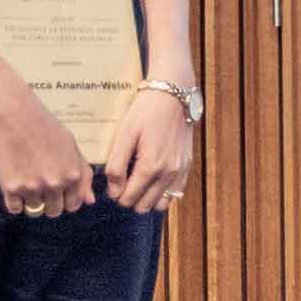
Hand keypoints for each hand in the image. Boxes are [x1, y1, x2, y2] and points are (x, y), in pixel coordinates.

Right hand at [0, 91, 95, 218]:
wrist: (14, 115)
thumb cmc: (45, 127)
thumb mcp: (72, 146)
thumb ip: (83, 174)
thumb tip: (90, 200)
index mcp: (72, 175)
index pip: (74, 204)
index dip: (67, 199)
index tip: (60, 192)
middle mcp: (54, 184)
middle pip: (54, 211)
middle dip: (50, 201)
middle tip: (42, 184)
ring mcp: (32, 188)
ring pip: (35, 210)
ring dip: (32, 200)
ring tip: (28, 180)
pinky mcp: (10, 188)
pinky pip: (15, 209)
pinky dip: (15, 201)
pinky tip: (16, 184)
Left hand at [104, 87, 195, 215]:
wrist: (173, 95)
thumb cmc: (145, 112)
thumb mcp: (124, 135)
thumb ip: (116, 166)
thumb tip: (113, 192)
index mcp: (150, 167)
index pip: (129, 199)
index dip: (116, 194)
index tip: (113, 182)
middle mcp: (168, 173)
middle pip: (144, 205)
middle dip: (131, 198)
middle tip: (124, 181)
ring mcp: (180, 170)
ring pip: (161, 203)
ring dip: (148, 198)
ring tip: (138, 182)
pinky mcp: (187, 165)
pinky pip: (176, 193)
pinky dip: (163, 193)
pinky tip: (154, 179)